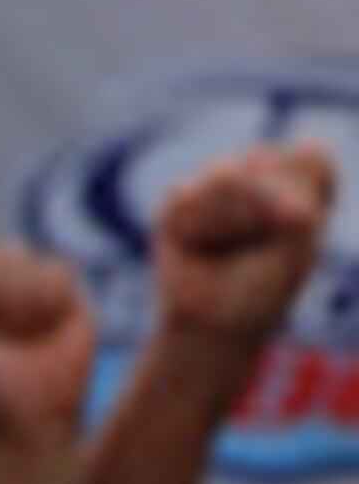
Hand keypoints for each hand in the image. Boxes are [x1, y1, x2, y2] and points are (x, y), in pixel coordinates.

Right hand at [151, 139, 336, 345]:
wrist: (214, 326)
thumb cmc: (264, 287)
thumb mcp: (297, 244)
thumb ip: (282, 197)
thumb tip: (224, 172)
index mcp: (301, 173)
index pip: (306, 157)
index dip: (298, 201)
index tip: (293, 234)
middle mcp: (260, 168)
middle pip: (263, 163)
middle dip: (260, 215)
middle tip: (254, 248)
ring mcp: (217, 182)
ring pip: (223, 178)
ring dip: (227, 225)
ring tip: (224, 249)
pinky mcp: (178, 200)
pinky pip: (184, 196)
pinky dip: (192, 229)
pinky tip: (196, 247)